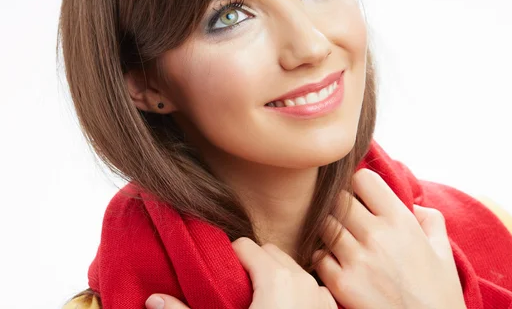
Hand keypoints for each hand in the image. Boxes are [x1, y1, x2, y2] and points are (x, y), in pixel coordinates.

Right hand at [145, 238, 337, 308]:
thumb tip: (153, 299)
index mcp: (276, 278)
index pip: (245, 246)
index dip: (228, 259)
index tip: (218, 278)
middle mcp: (303, 279)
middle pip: (270, 253)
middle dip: (251, 267)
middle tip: (234, 294)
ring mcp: (321, 295)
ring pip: (292, 269)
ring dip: (275, 279)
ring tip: (256, 305)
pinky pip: (311, 289)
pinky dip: (297, 294)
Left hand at [312, 168, 465, 308]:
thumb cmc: (438, 293)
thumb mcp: (443, 250)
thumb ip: (429, 218)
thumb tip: (412, 203)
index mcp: (401, 221)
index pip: (362, 178)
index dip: (360, 185)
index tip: (362, 197)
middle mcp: (377, 235)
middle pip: (338, 199)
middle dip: (342, 207)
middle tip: (349, 221)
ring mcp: (357, 259)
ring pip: (324, 225)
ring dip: (330, 231)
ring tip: (343, 243)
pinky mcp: (342, 284)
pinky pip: (318, 256)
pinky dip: (324, 258)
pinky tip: (338, 265)